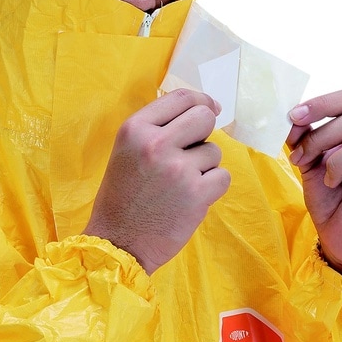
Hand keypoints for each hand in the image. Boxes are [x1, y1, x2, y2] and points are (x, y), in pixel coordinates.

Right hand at [84, 89, 230, 274]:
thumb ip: (157, 130)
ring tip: (181, 185)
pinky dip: (212, 187)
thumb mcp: (126, 152)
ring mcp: (179, 169)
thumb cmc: (121, 198)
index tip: (211, 108)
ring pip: (214, 152)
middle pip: (204, 118)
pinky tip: (192, 198)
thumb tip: (204, 111)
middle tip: (192, 152)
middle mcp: (157, 143)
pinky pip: (222, 177)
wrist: (118, 243)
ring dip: (204, 167)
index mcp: (135, 129)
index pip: (180, 98)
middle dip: (204, 133)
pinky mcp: (197, 194)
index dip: (202, 101)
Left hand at [287, 89, 341, 275]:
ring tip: (329, 180)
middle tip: (300, 159)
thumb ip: (306, 140)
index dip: (321, 104)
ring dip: (336, 162)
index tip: (293, 116)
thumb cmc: (331, 199)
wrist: (341, 239)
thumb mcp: (311, 164)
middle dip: (319, 138)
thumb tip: (295, 118)